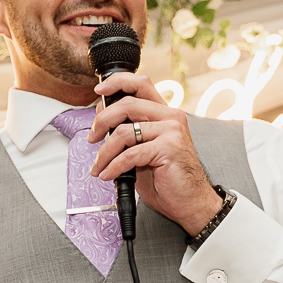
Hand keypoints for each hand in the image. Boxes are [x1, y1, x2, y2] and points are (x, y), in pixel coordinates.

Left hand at [88, 73, 223, 236]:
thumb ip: (127, 132)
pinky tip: (108, 175)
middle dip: (102, 122)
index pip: (140, 84)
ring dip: (104, 152)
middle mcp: (170, 117)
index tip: (98, 91)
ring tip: (99, 166)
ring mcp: (172, 131)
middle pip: (127, 104)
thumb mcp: (142, 149)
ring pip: (123, 132)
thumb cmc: (166, 177)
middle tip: (92, 138)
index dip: (117, 82)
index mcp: (164, 113)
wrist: (190, 201)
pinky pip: (130, 154)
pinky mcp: (169, 148)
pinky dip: (113, 166)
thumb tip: (102, 118)